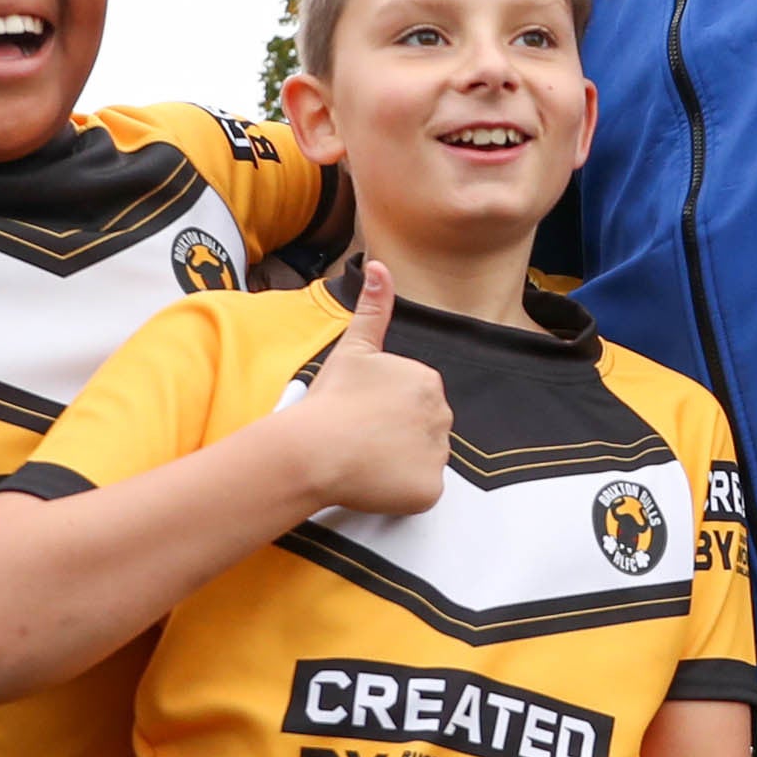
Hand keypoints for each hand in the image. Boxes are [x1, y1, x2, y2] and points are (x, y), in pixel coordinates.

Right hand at [284, 263, 454, 514]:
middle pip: (423, 430)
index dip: (383, 411)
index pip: (414, 401)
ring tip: (363, 459)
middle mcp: (442, 414)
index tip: (360, 414)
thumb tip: (379, 264)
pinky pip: (421, 492)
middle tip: (359, 438)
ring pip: (422, 461)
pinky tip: (374, 482)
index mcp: (427, 379)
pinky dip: (401, 492)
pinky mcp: (431, 489)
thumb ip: (373, 308)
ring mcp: (439, 454)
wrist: (314, 448)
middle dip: (395, 436)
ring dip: (398, 463)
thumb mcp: (353, 348)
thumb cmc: (330, 400)